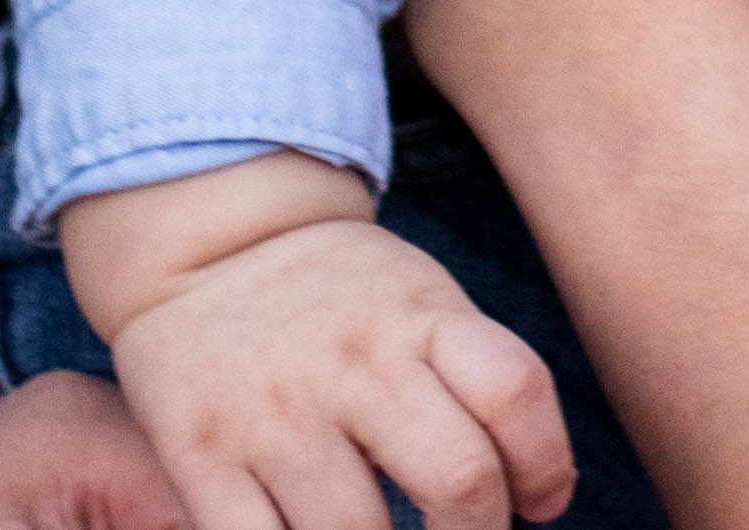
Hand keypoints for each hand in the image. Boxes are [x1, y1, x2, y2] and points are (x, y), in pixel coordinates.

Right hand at [90, 202, 571, 529]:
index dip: (547, 466)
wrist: (208, 245)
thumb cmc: (340, 298)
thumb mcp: (420, 300)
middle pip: (459, 477)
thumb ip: (475, 381)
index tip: (540, 503)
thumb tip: (538, 501)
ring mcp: (274, 412)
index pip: (516, 391)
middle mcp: (353, 361)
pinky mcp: (201, 457)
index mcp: (419, 314)